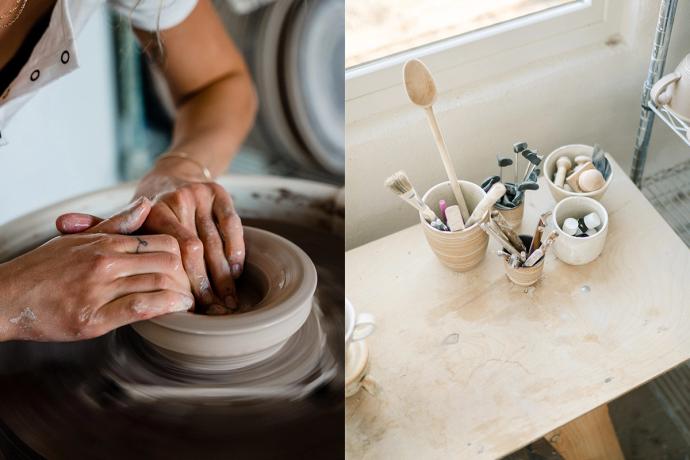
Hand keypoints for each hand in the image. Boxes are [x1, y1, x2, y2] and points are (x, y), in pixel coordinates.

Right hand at [0, 198, 192, 341]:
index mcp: (104, 243)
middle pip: (168, 262)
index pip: (163, 241)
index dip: (182, 254)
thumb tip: (146, 203)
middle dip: (187, 275)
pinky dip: (166, 307)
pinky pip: (141, 308)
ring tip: (190, 299)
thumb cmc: (42, 269)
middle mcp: (104, 263)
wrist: (5, 297)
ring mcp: (99, 291)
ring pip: (159, 284)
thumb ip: (117, 224)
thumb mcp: (79, 239)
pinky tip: (176, 309)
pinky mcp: (94, 319)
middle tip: (194, 284)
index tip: (188, 265)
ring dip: (182, 293)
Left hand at [58, 168, 244, 314]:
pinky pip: (233, 227)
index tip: (185, 304)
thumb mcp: (125, 219)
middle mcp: (179, 197)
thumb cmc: (148, 210)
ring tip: (227, 303)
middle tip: (210, 310)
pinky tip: (236, 273)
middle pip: (198, 249)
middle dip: (206, 283)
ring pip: (217, 241)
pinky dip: (236, 252)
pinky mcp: (221, 193)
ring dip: (224, 275)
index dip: (182, 280)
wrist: (175, 174)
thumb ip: (98, 227)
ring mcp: (202, 194)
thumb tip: (61, 224)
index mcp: (154, 207)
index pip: (174, 250)